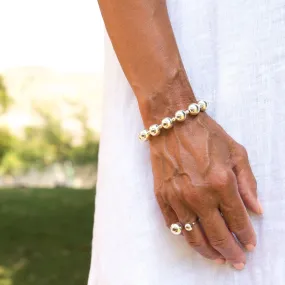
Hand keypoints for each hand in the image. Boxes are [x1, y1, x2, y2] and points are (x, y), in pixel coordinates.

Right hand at [150, 112, 262, 269]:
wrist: (173, 124)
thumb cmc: (206, 135)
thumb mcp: (236, 152)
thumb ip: (249, 183)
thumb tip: (256, 209)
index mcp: (221, 183)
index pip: (238, 221)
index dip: (246, 237)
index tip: (249, 245)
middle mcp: (199, 195)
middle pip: (218, 235)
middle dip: (230, 252)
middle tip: (237, 261)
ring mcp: (178, 197)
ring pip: (194, 236)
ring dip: (208, 251)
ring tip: (217, 258)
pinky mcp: (162, 196)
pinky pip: (173, 225)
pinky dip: (185, 236)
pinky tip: (194, 239)